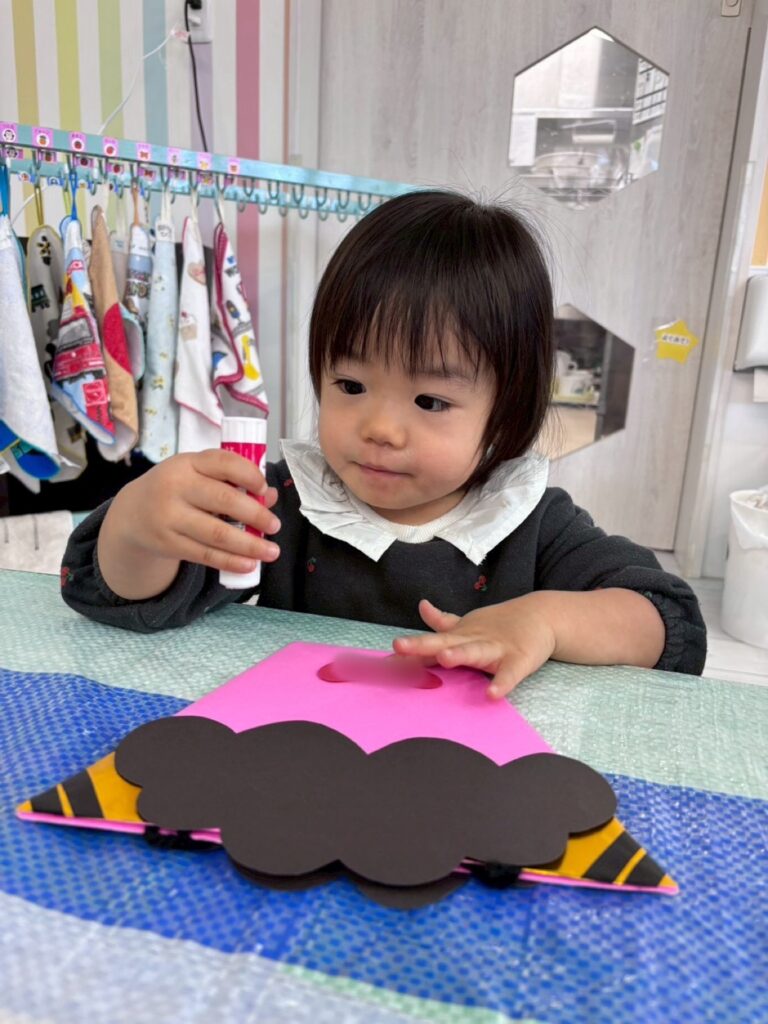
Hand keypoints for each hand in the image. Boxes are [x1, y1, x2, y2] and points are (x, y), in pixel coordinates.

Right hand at [101, 448, 280, 581]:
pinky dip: (230, 561)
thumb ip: (231, 481)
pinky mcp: (167, 543)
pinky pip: (205, 555)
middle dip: (256, 514)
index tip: (264, 488)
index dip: (249, 474)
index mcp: (187, 463)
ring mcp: (169, 516)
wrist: (131, 515)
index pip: (223, 462)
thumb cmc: (176, 490)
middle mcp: (176, 486)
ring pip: (217, 533)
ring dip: (249, 545)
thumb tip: (270, 496)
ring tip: (271, 551)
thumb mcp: (197, 476)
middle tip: (275, 525)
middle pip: (224, 500)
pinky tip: (249, 564)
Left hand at [392, 596, 556, 698]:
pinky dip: (501, 683)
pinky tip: (492, 694)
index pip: (427, 645)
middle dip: (421, 645)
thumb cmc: (499, 627)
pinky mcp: (518, 660)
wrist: (540, 616)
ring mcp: (495, 649)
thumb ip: (443, 621)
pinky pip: (509, 674)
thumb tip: (422, 606)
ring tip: (444, 658)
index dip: (406, 651)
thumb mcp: (467, 625)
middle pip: (443, 642)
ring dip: (459, 654)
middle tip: (399, 646)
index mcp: (458, 637)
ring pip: (474, 651)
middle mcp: (472, 640)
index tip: (382, 660)